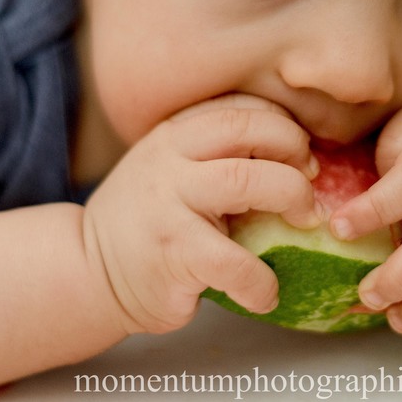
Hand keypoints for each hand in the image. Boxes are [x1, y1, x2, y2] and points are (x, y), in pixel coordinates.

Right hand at [83, 95, 319, 335]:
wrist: (90, 272)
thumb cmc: (151, 222)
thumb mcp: (175, 171)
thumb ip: (218, 155)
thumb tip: (302, 155)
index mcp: (174, 133)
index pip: (239, 107)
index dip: (282, 124)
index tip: (302, 154)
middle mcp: (168, 159)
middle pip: (247, 130)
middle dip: (294, 150)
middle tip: (311, 183)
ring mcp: (168, 204)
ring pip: (246, 181)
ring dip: (292, 199)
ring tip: (305, 223)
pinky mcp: (174, 253)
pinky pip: (236, 262)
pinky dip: (262, 281)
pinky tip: (265, 293)